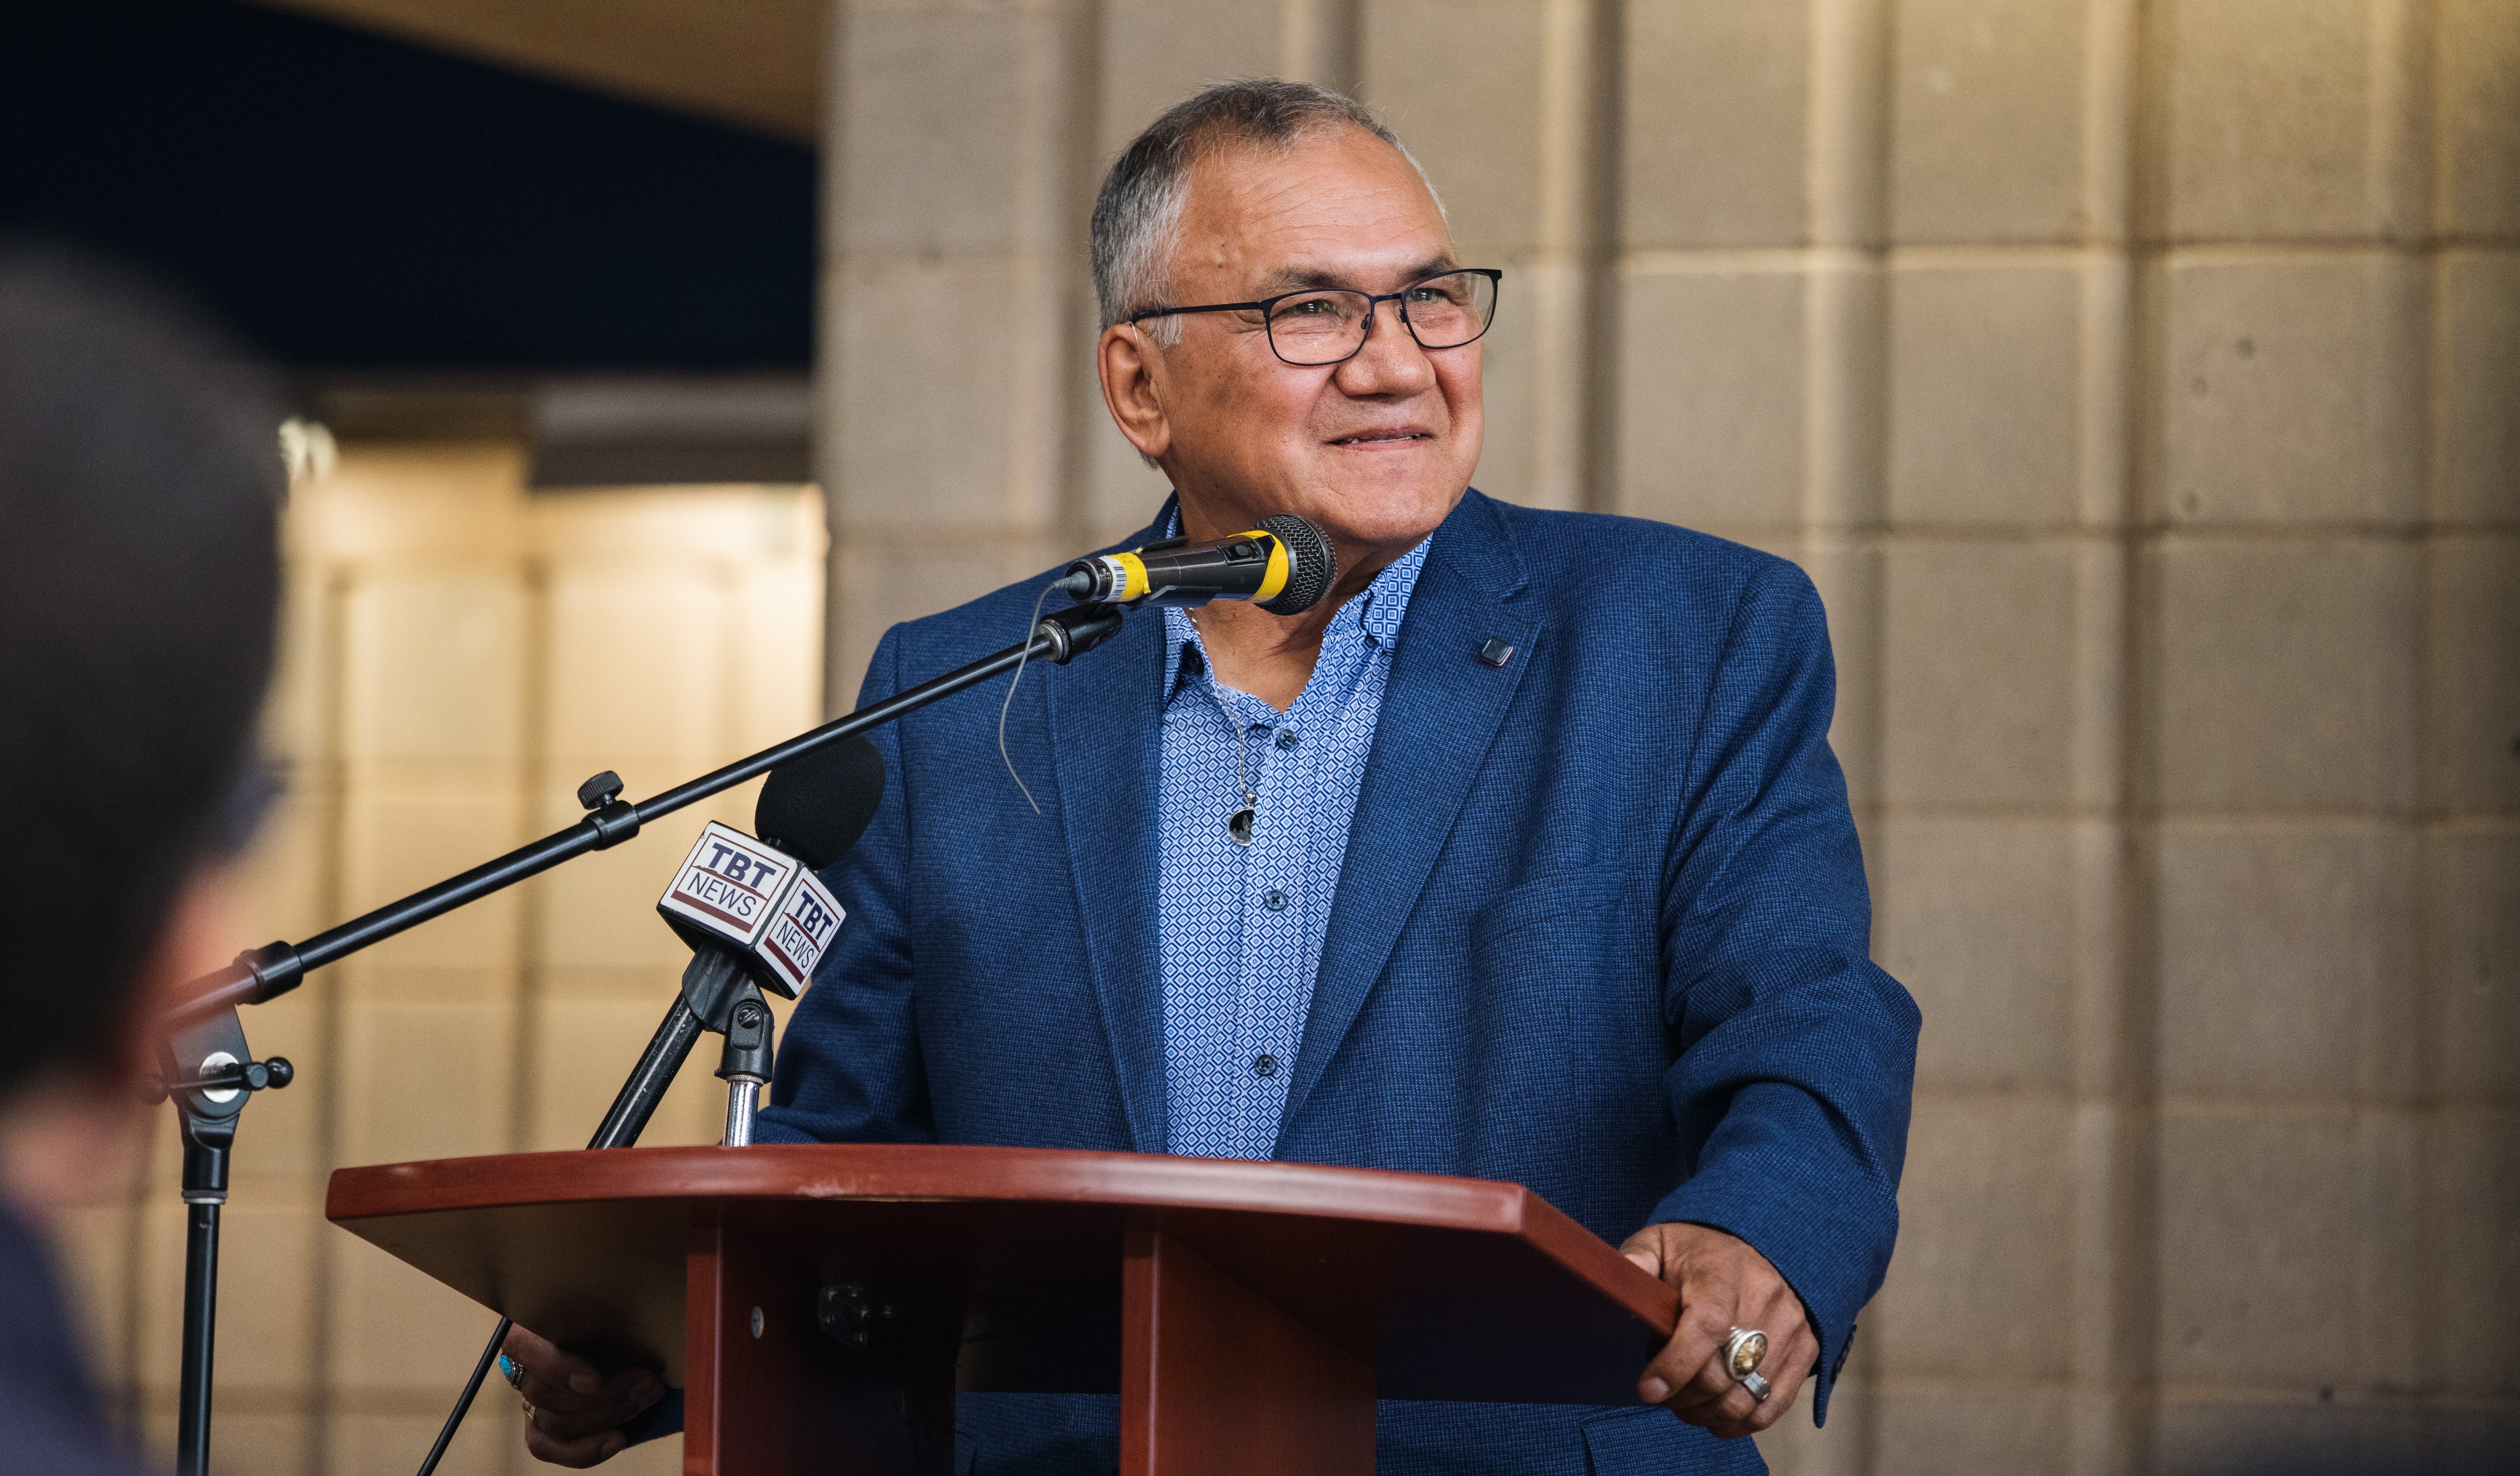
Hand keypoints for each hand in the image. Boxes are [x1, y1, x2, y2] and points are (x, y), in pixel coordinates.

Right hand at [502, 1324, 667, 1467]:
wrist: (618, 1336)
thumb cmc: (613, 1313)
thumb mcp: (610, 1304)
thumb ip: (609, 1310)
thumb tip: (635, 1309)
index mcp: (529, 1325)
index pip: (523, 1346)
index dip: (556, 1368)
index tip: (593, 1381)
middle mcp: (523, 1364)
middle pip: (544, 1393)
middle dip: (604, 1395)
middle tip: (649, 1382)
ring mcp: (530, 1399)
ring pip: (554, 1422)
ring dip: (608, 1415)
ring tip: (647, 1398)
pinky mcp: (540, 1427)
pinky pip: (550, 1448)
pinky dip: (585, 1450)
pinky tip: (618, 1440)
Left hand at [1619, 1222, 1814, 1437]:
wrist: (1753, 1244)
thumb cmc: (1698, 1251)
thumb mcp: (1660, 1243)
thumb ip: (1636, 1261)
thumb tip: (1612, 1283)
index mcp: (1723, 1269)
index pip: (1707, 1325)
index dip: (1676, 1365)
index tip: (1648, 1389)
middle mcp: (1764, 1296)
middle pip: (1724, 1372)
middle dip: (1684, 1396)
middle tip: (1661, 1395)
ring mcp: (1790, 1324)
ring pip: (1747, 1397)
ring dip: (1708, 1413)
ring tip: (1686, 1405)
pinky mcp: (1806, 1347)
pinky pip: (1775, 1404)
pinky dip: (1741, 1422)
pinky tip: (1716, 1415)